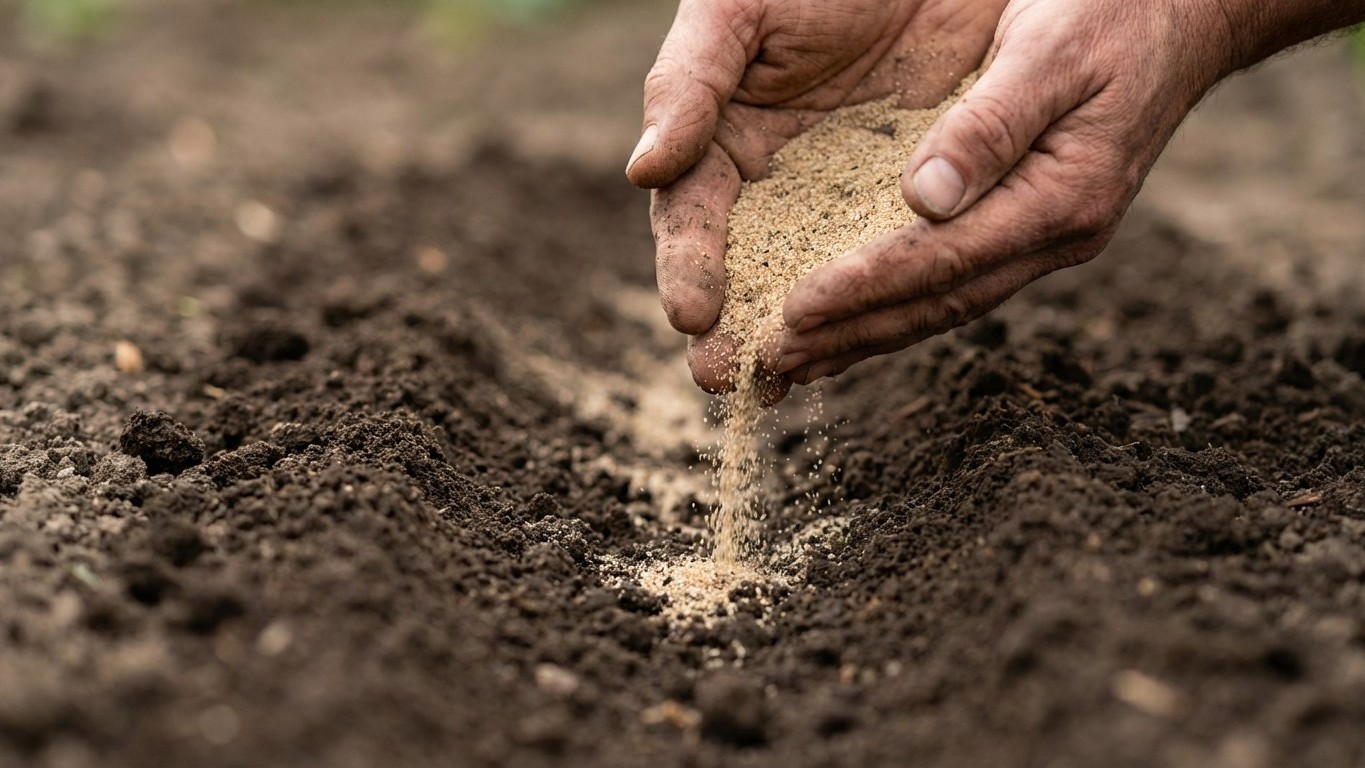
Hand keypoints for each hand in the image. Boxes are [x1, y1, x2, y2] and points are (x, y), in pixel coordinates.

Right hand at [626, 0, 1006, 397]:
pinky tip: (858, 346)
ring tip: (779, 385)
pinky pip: (877, 266)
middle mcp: (769, 185)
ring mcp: (832, 202)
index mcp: (716, 141)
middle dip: (728, 326)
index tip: (691, 312)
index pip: (688, 217)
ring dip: (791, 337)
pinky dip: (866, 309)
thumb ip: (689, 81)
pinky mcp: (895, 206)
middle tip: (723, 378)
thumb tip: (643, 167)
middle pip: (739, 270)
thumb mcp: (737, 9)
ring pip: (805, 281)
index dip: (685, 265)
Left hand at [773, 0, 1235, 386]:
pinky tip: (845, 319)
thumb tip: (922, 198)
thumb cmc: (1112, 12)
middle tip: (772, 359)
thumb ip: (991, 124)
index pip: (946, 259)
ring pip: (940, 304)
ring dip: (865, 334)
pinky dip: (892, 304)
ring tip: (791, 359)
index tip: (795, 308)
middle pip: (938, 302)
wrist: (1180, 13)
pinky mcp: (1024, 227)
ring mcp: (1042, 238)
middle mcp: (1054, 235)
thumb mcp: (1052, 50)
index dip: (867, 286)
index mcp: (1063, 198)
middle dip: (852, 333)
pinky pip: (948, 279)